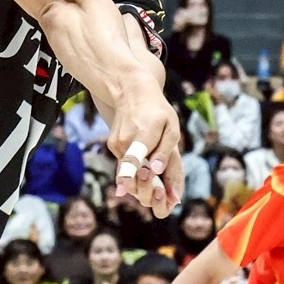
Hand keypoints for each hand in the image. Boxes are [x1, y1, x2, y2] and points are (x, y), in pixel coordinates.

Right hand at [107, 80, 183, 219]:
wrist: (133, 93)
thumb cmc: (158, 112)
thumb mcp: (171, 128)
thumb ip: (165, 151)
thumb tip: (156, 171)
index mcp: (143, 135)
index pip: (133, 157)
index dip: (128, 174)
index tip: (123, 188)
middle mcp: (125, 142)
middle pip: (132, 173)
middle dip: (145, 186)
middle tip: (160, 190)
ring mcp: (116, 145)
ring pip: (129, 170)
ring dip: (141, 177)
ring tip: (154, 165)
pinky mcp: (112, 146)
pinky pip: (125, 164)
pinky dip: (136, 167)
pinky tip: (145, 157)